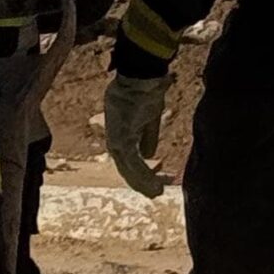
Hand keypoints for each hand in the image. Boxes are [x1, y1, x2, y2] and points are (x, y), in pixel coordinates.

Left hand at [104, 73, 171, 198]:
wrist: (140, 79)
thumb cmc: (144, 93)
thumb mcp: (149, 120)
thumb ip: (148, 138)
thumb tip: (150, 156)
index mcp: (120, 136)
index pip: (129, 162)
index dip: (141, 174)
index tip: (155, 184)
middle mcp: (115, 142)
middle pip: (128, 170)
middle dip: (143, 183)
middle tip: (157, 193)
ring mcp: (117, 143)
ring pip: (131, 171)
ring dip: (145, 184)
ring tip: (158, 193)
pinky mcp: (123, 142)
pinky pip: (135, 165)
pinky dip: (146, 177)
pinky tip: (156, 186)